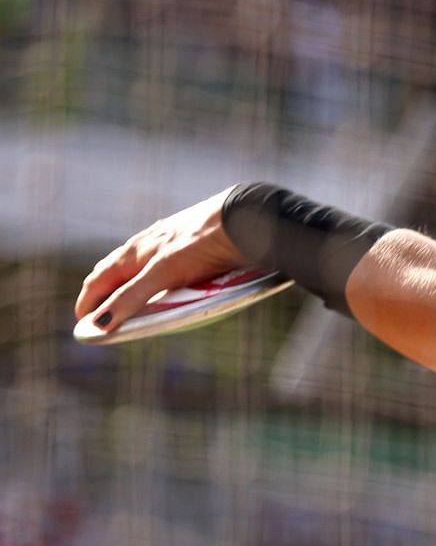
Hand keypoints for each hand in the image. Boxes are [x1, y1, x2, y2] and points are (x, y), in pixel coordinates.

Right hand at [73, 189, 246, 331]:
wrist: (242, 221)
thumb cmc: (200, 244)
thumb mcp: (162, 273)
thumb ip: (131, 296)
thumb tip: (99, 323)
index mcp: (133, 252)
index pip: (99, 279)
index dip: (89, 302)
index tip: (83, 322)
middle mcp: (146, 246)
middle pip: (115, 273)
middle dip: (104, 294)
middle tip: (100, 316)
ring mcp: (169, 245)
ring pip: (140, 269)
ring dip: (129, 287)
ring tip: (129, 304)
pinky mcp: (192, 247)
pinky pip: (165, 268)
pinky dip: (155, 281)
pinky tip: (167, 286)